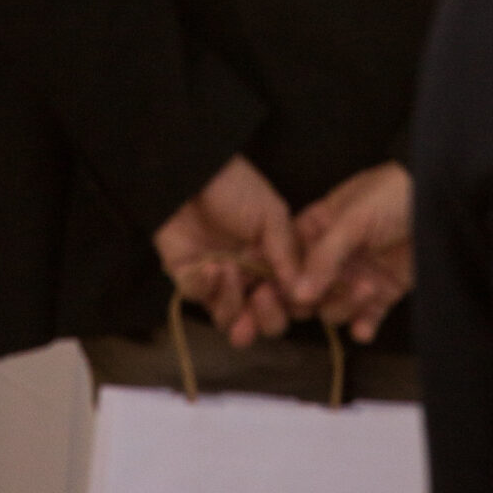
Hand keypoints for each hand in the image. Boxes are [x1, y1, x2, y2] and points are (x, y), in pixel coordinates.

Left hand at [153, 155, 299, 347]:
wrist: (194, 172)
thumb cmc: (237, 187)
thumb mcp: (272, 215)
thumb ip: (288, 254)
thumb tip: (303, 292)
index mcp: (273, 262)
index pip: (289, 300)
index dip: (294, 307)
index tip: (296, 300)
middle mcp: (248, 276)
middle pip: (262, 321)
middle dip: (266, 318)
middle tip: (262, 296)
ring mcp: (217, 280)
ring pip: (229, 319)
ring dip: (232, 302)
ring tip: (229, 269)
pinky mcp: (188, 277)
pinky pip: (197, 298)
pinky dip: (205, 287)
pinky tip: (210, 266)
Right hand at [291, 162, 413, 342]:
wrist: (441, 199)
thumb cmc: (393, 193)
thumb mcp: (353, 218)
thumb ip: (324, 257)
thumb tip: (297, 294)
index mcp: (317, 228)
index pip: (287, 259)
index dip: (280, 278)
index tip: (274, 294)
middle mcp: (333, 255)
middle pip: (306, 291)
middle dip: (310, 299)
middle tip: (318, 299)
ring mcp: (357, 275)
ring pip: (333, 308)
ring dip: (345, 305)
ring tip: (367, 288)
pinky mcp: (383, 291)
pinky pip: (365, 319)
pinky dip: (363, 327)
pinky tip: (365, 328)